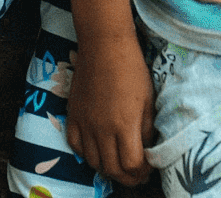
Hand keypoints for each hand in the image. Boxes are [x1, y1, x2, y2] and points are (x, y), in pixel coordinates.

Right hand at [65, 36, 154, 186]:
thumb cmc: (131, 69)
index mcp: (125, 124)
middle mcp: (102, 128)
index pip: (132, 165)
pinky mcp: (73, 114)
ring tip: (118, 162)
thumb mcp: (147, 100)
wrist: (104, 45)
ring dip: (107, 168)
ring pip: (93, 161)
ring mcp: (85, 123)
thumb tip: (146, 149)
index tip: (148, 167)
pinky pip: (75, 145)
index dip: (142, 172)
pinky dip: (86, 153)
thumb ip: (146, 129)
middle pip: (112, 169)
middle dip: (127, 177)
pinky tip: (97, 148)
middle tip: (136, 173)